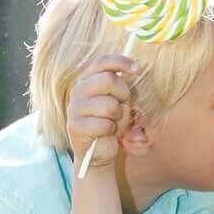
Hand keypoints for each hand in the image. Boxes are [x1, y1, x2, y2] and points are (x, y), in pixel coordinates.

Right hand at [67, 55, 137, 170]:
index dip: (121, 62)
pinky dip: (112, 130)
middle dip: (124, 95)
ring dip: (119, 117)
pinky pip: (106, 124)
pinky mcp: (76, 126)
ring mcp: (75, 108)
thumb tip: (135, 67)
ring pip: (110, 105)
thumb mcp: (119, 100)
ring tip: (112, 122)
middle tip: (122, 106)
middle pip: (109, 80)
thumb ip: (121, 85)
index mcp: (87, 80)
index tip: (138, 68)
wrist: (98, 151)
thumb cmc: (110, 122)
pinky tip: (106, 133)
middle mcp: (78, 91)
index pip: (102, 62)